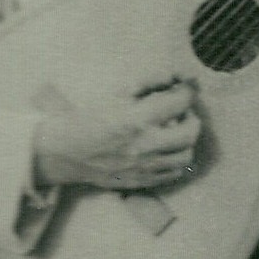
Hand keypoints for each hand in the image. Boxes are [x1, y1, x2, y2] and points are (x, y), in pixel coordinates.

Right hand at [33, 78, 201, 190]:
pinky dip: (176, 159)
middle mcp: (145, 145)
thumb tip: (179, 76)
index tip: (185, 89)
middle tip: (181, 112)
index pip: (180, 102)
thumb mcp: (118, 93)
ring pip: (187, 156)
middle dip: (191, 117)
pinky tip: (165, 149)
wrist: (67, 151)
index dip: (187, 91)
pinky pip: (175, 173)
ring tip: (174, 132)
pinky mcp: (143, 182)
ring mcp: (145, 167)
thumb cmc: (92, 117)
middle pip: (191, 132)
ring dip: (186, 141)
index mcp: (137, 119)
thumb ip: (151, 81)